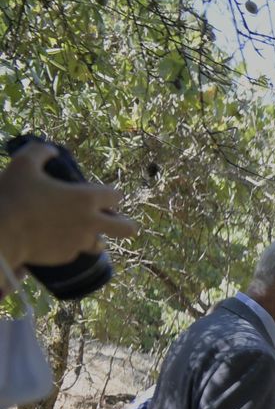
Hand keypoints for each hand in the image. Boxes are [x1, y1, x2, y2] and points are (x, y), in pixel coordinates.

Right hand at [0, 141, 137, 270]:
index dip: (110, 194)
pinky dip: (70, 246)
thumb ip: (40, 152)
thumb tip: (51, 150)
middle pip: (127, 228)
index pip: (116, 196)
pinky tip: (56, 239)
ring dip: (94, 236)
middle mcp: (90, 223)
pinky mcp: (67, 257)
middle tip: (109, 219)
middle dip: (124, 224)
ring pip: (101, 243)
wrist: (1, 233)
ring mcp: (80, 243)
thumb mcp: (23, 164)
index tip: (101, 194)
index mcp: (86, 198)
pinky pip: (76, 252)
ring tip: (78, 230)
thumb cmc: (13, 196)